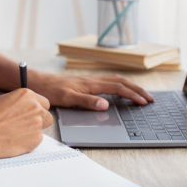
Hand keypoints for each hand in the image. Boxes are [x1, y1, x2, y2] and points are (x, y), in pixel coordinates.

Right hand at [0, 88, 52, 158]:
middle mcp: (36, 107)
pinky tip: (14, 140)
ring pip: (42, 129)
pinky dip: (28, 142)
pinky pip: (36, 140)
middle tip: (25, 126)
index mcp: (27, 95)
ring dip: (33, 131)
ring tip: (15, 133)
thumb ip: (20, 103)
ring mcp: (37, 124)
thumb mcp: (4, 100)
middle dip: (39, 121)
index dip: (37, 110)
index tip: (31, 115)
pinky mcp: (36, 139)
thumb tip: (27, 107)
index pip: (44, 103)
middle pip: (47, 116)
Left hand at [32, 72, 154, 110]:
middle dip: (137, 90)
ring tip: (140, 94)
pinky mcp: (84, 82)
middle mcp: (92, 80)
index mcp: (91, 84)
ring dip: (129, 87)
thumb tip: (105, 106)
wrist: (37, 82)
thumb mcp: (68, 99)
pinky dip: (119, 86)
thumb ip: (87, 102)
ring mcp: (89, 80)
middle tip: (150, 98)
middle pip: (120, 82)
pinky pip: (107, 82)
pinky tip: (119, 91)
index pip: (118, 88)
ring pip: (115, 80)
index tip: (144, 102)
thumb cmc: (50, 91)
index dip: (132, 95)